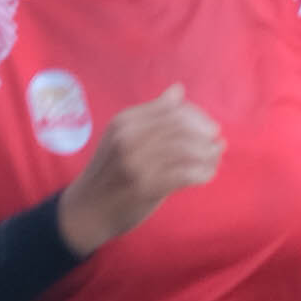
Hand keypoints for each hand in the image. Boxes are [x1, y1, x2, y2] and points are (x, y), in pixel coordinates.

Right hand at [56, 83, 223, 256]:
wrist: (85, 211)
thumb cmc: (108, 173)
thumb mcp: (120, 136)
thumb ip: (151, 115)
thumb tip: (178, 90)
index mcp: (124, 122)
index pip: (172, 109)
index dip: (196, 116)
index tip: (206, 127)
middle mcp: (129, 139)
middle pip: (182, 126)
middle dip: (206, 133)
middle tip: (216, 143)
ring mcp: (137, 164)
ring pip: (187, 149)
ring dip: (209, 153)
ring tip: (214, 159)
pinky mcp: (147, 188)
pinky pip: (187, 174)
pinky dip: (203, 173)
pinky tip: (207, 175)